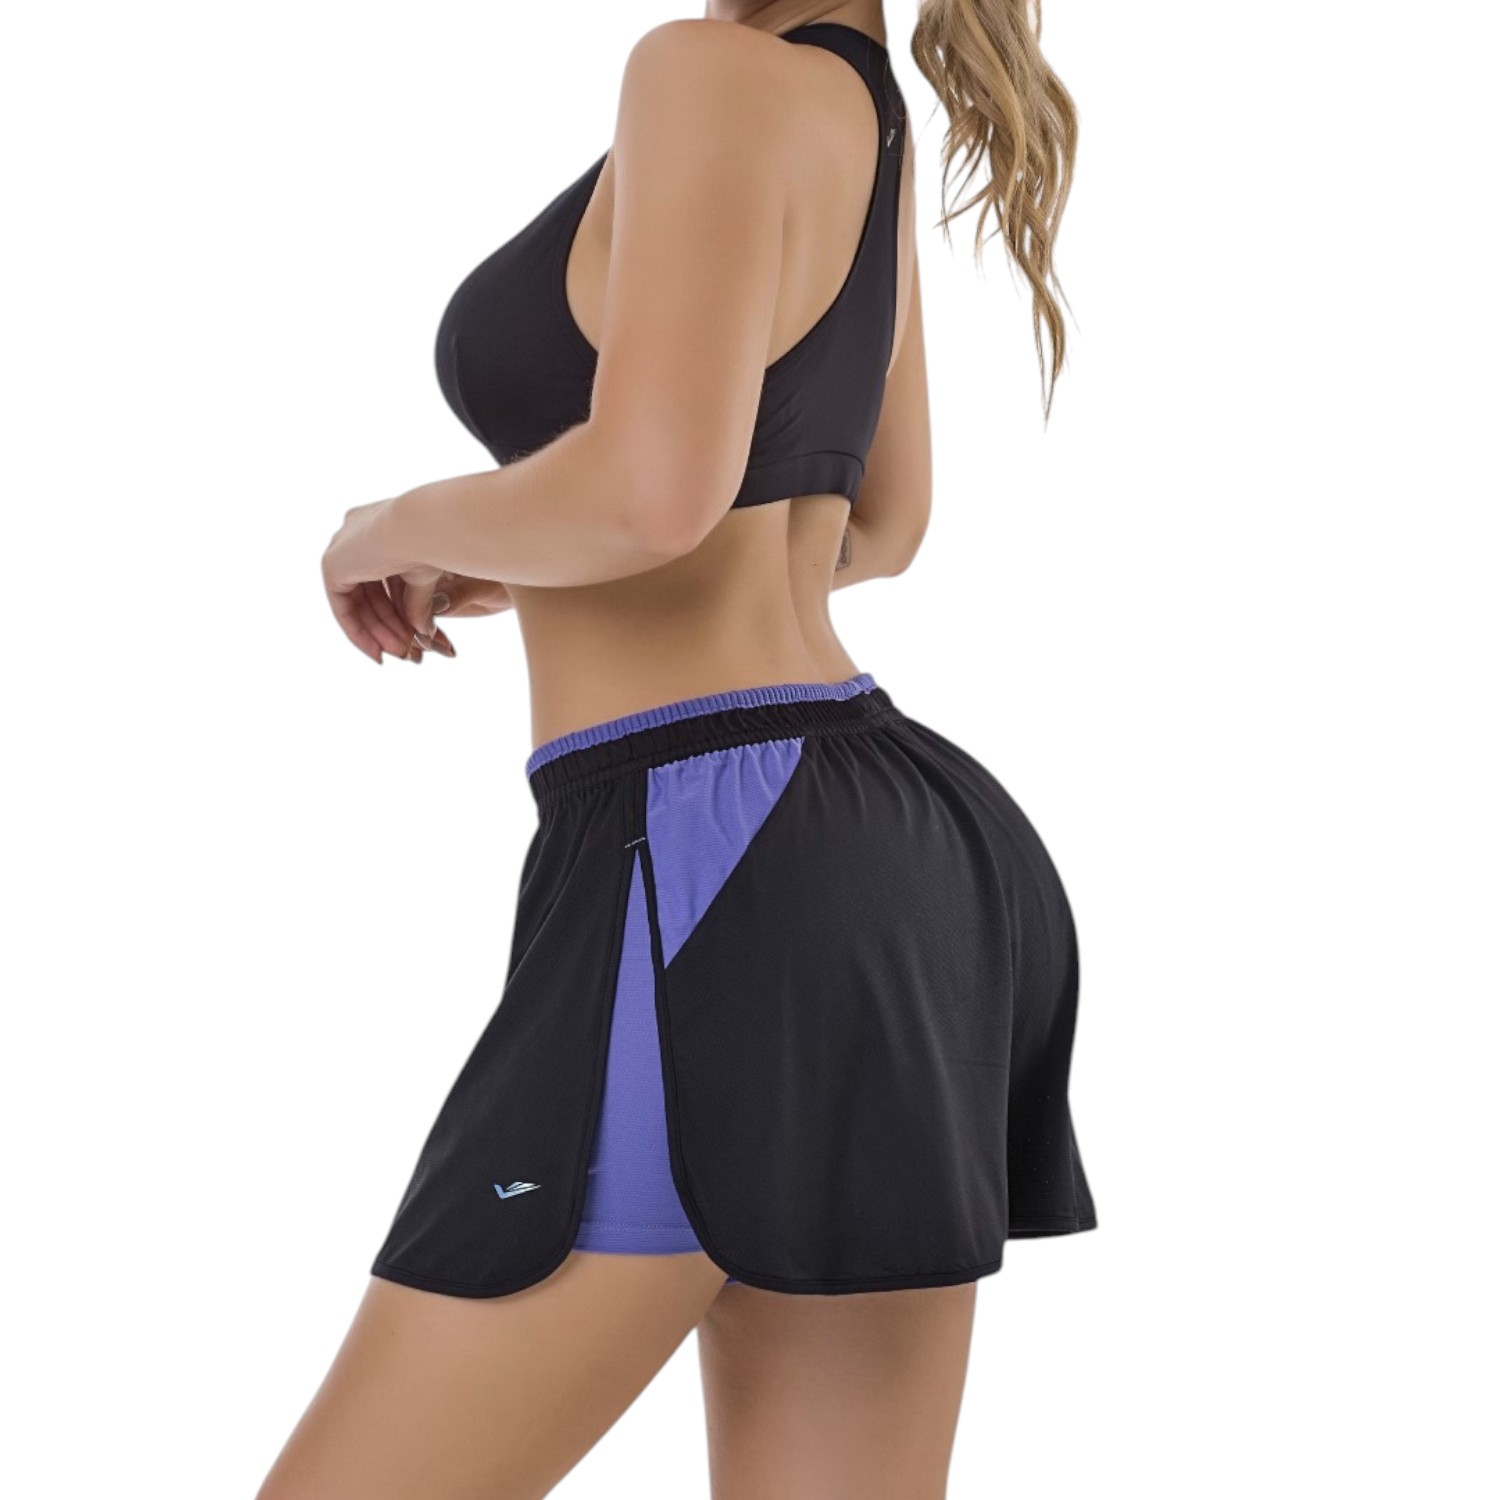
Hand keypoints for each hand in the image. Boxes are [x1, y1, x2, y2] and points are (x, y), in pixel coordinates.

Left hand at [321, 498, 454, 663]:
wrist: (426, 526)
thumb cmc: (436, 542)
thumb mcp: (427, 578)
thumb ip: (418, 603)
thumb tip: (423, 631)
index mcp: (377, 525)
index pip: (382, 577)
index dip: (397, 608)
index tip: (411, 632)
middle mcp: (354, 534)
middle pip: (368, 593)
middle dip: (387, 626)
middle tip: (405, 650)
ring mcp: (341, 547)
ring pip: (356, 603)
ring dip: (378, 632)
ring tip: (398, 653)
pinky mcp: (332, 564)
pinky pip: (342, 607)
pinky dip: (358, 631)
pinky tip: (378, 650)